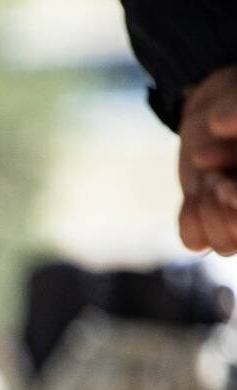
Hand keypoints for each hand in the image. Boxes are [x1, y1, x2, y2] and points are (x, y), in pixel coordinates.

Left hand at [179, 67, 236, 254]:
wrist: (218, 111)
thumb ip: (235, 111)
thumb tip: (218, 123)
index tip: (221, 182)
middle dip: (225, 205)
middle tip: (213, 176)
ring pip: (224, 246)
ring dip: (208, 208)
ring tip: (209, 176)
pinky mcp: (211, 226)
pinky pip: (195, 242)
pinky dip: (189, 218)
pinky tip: (195, 194)